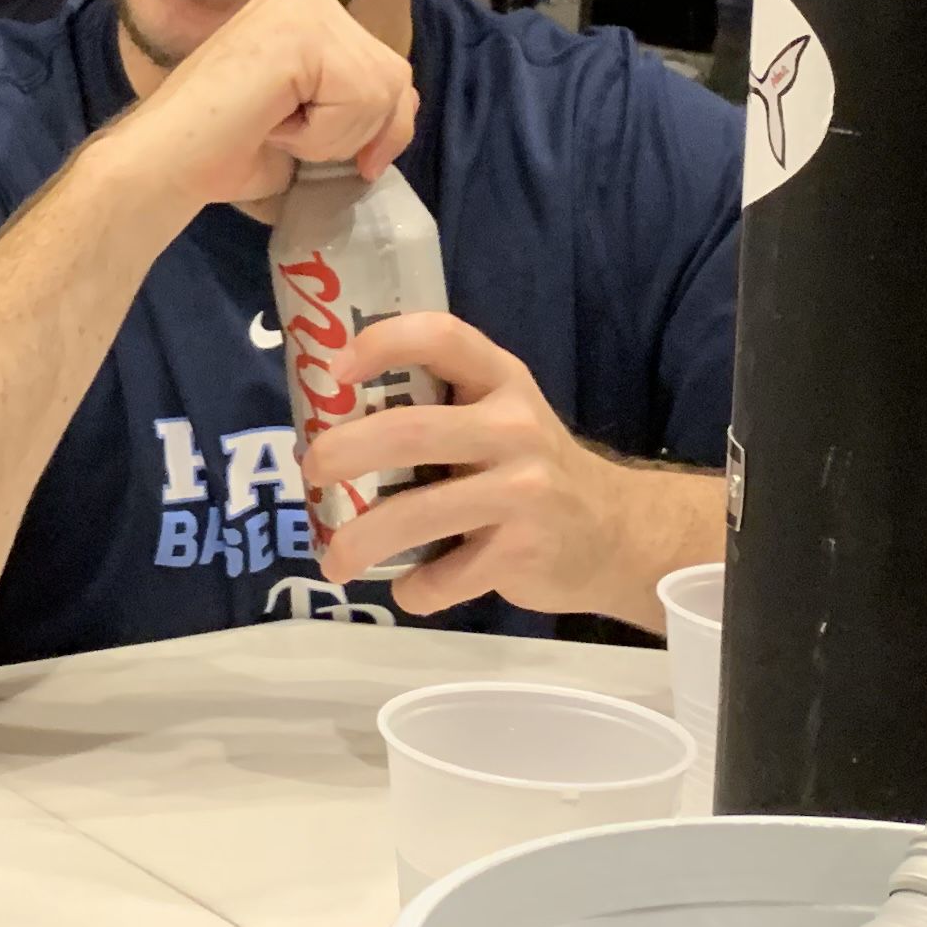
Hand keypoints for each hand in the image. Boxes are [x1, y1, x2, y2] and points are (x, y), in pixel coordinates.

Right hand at [88, 0, 416, 220]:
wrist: (169, 162)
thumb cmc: (230, 150)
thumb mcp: (317, 120)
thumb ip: (360, 103)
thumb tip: (405, 111)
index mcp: (308, 2)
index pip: (388, 67)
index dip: (375, 126)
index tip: (319, 148)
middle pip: (395, 76)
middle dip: (357, 132)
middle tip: (286, 136)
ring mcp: (303, 3)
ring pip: (381, 92)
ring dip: (331, 138)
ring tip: (273, 126)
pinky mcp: (299, 30)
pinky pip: (358, 99)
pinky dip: (320, 135)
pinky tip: (270, 122)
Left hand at [296, 310, 713, 622]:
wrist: (614, 532)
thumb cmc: (529, 468)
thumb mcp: (497, 417)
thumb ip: (437, 409)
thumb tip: (329, 426)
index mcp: (500, 381)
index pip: (442, 337)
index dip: (383, 343)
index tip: (335, 372)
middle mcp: (514, 428)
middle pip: (412, 431)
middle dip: (346, 452)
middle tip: (311, 471)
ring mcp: (522, 491)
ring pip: (418, 515)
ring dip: (360, 540)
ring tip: (334, 560)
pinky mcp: (523, 552)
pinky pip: (446, 576)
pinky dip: (417, 589)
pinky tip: (413, 587)